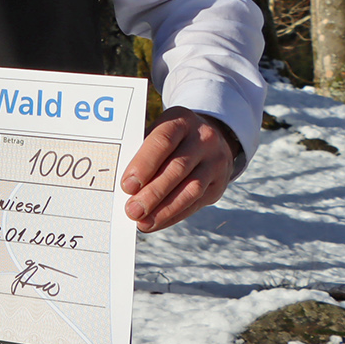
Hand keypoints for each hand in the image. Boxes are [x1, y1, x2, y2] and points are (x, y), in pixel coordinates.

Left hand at [121, 107, 236, 231]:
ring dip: (165, 209)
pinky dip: (175, 214)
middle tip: (132, 211)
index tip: (127, 186)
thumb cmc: (169, 138)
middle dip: (153, 193)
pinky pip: (197, 202)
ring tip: (143, 222)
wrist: (210, 138)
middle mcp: (203, 140)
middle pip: (177, 169)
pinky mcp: (220, 183)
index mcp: (181, 121)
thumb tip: (124, 185)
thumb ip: (142, 153)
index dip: (144, 164)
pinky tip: (157, 222)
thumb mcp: (157, 132)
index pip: (162, 142)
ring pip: (191, 188)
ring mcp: (215, 161)